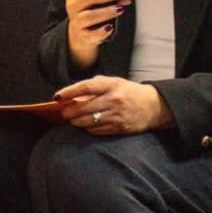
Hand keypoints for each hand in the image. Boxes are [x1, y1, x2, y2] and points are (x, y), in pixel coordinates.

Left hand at [54, 75, 173, 134]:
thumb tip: (73, 95)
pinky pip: (96, 130)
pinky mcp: (119, 128)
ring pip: (88, 121)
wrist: (153, 106)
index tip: (58, 96)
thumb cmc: (129, 92)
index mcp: (112, 85)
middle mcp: (114, 100)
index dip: (69, 92)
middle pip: (84, 107)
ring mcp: (117, 115)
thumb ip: (95, 86)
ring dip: (76, 121)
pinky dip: (88, 128)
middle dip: (69, 111)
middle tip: (63, 112)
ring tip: (73, 119)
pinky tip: (86, 125)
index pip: (86, 87)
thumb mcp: (114, 82)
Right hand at [64, 0, 129, 69]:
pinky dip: (101, 31)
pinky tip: (110, 27)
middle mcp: (73, 5)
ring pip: (90, 15)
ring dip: (106, 11)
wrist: (80, 35)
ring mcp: (76, 21)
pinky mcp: (82, 35)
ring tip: (120, 9)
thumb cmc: (90, 10)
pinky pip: (91, 34)